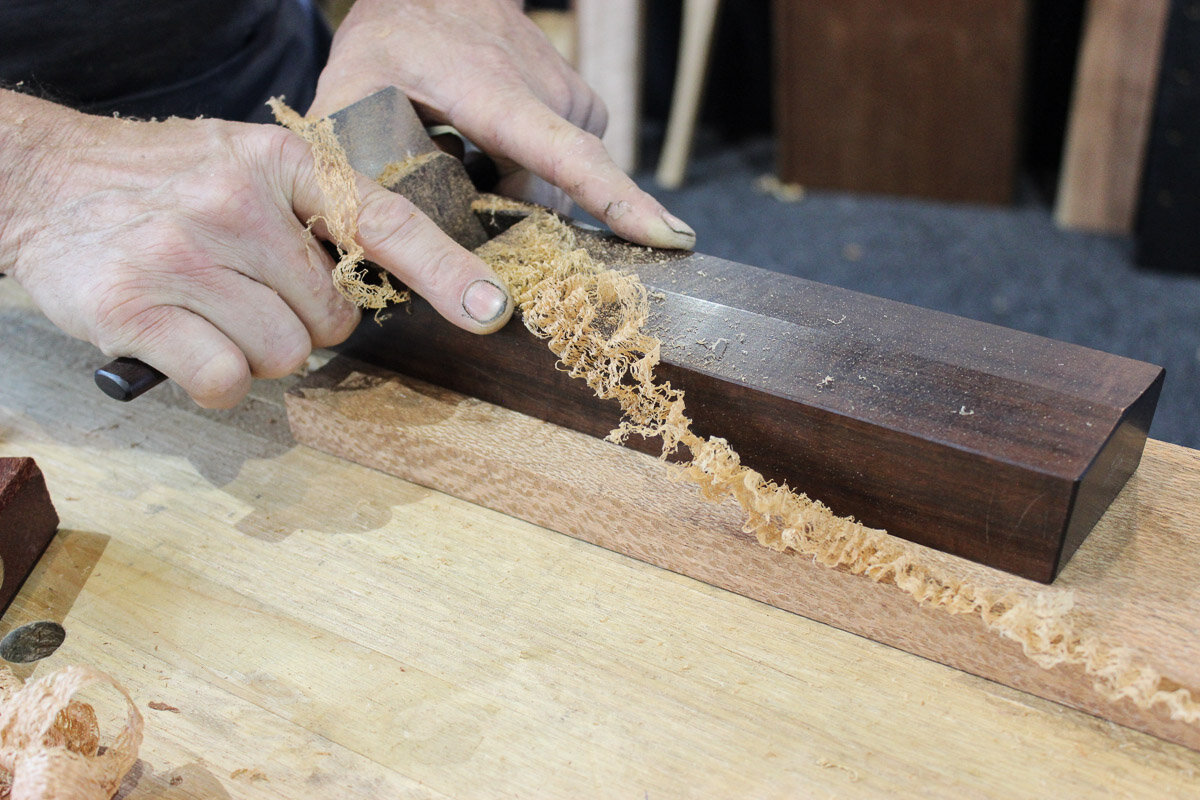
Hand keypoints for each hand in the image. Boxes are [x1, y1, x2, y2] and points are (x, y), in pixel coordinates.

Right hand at [0, 90, 511, 407]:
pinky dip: (217, 381)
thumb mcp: (245, 166)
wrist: (43, 179)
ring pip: (284, 356)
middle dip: (304, 323)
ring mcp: (183, 252)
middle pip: (333, 318)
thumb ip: (312, 214)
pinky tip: (186, 342)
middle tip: (250, 292)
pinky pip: (227, 381)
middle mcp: (235, 201)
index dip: (445, 270)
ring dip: (258, 352)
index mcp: (279, 163)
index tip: (492, 309)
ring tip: (211, 310)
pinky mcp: (134, 306)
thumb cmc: (163, 182)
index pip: (383, 221)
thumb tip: (380, 283)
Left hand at [308, 0, 696, 249]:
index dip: (617, 201)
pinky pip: (567, 167)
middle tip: (467, 206)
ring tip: (471, 161)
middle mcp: (548, 91)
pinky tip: (496, 151)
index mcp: (495, 92)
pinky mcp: (584, 103)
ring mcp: (572, 95)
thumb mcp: (348, 94)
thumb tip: (357, 237)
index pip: (568, 154)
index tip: (666, 236)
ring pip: (558, 185)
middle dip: (518, 225)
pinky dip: (534, 176)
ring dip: (518, 196)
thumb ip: (349, 163)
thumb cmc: (388, 44)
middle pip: (554, 195)